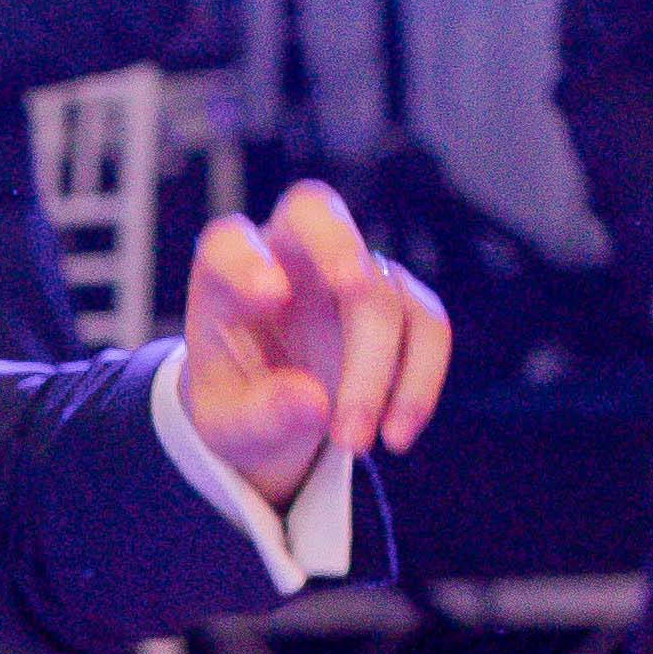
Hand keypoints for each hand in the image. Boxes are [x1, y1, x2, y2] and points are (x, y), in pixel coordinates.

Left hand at [170, 174, 450, 504]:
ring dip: (376, 370)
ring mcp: (348, 269)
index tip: (269, 296)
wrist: (273, 410)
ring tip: (352, 441)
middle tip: (354, 286)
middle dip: (337, 243)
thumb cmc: (238, 402)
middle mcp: (287, 255)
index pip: (228, 244)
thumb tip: (313, 402)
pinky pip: (425, 324)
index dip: (247, 261)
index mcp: (227, 276)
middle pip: (313, 212)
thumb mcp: (228, 427)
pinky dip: (418, 381)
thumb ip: (258, 415)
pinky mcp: (397, 298)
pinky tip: (396, 434)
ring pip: (380, 292)